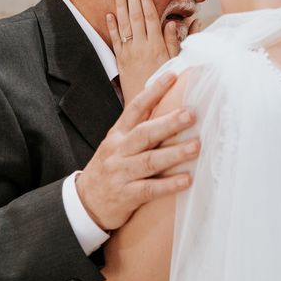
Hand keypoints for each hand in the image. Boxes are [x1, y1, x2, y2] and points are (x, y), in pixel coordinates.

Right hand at [76, 72, 199, 230]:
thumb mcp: (117, 144)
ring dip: (174, 153)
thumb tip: (168, 106)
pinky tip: (187, 179)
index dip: (153, 91)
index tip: (172, 76)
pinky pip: (149, 189)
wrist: (84, 203)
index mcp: (118, 134)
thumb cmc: (109, 169)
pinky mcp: (126, 195)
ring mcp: (121, 173)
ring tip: (196, 146)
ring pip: (149, 160)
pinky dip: (168, 184)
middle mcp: (118, 151)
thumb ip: (139, 127)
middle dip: (168, 123)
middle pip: (144, 133)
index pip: (135, 108)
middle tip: (191, 114)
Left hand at [106, 0, 177, 102]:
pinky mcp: (121, 60)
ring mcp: (129, 52)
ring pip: (124, 25)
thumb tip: (175, 23)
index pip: (150, 16)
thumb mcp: (176, 62)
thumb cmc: (166, 84)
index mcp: (156, 45)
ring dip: (120, 6)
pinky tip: (109, 15)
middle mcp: (141, 46)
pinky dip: (112, 27)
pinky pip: (115, 40)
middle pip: (136, 16)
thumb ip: (175, 42)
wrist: (149, 106)